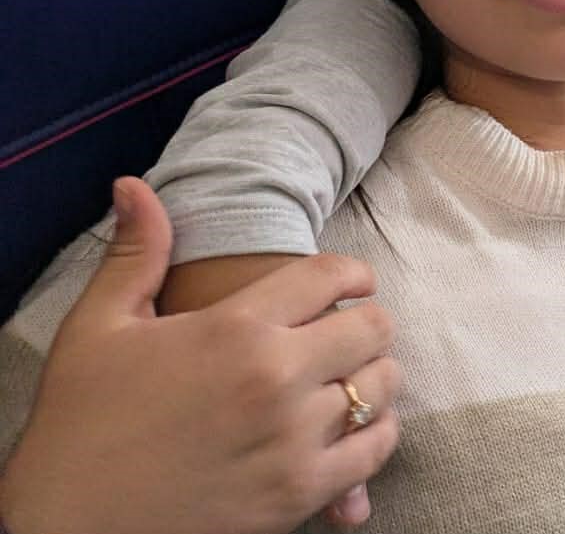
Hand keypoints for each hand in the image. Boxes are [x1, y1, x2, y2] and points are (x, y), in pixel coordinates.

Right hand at [0, 179, 399, 533]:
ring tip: (351, 377)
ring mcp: (291, 439)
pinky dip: (375, 434)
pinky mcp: (297, 494)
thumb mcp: (98, 328)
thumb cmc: (79, 423)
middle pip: (372, 326)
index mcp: (234, 328)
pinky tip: (352, 428)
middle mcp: (274, 377)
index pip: (332, 275)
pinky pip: (374, 451)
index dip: (352, 272)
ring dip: (374, 377)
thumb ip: (135, 253)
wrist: (62, 527)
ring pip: (381, 387)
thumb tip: (135, 185)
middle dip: (366, 322)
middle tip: (349, 331)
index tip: (353, 282)